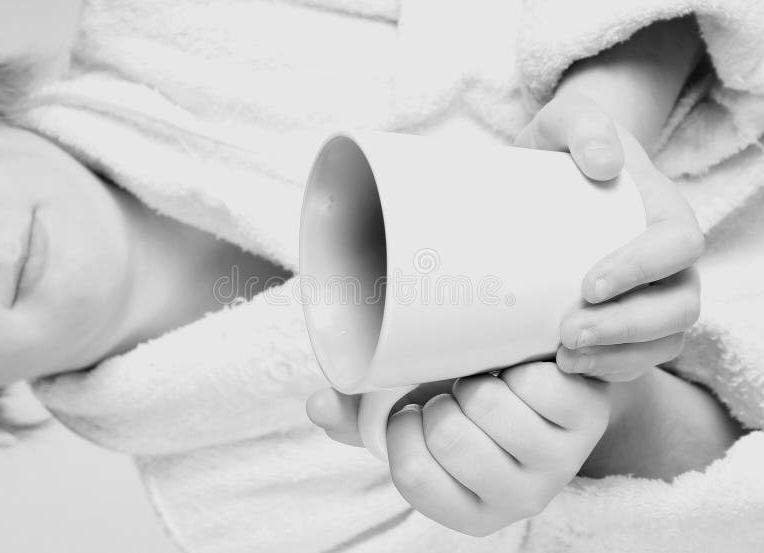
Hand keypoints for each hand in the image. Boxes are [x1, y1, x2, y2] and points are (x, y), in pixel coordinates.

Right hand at [307, 364, 609, 536]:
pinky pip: (536, 380)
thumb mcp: (412, 415)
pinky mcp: (588, 417)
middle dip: (442, 401)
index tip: (411, 409)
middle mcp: (517, 498)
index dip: (402, 430)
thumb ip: (361, 418)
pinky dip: (518, 363)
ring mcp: (558, 460)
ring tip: (486, 382)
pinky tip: (520, 371)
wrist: (540, 381)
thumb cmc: (466, 405)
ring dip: (476, 379)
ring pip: (490, 404)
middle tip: (454, 393)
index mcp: (468, 510)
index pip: (412, 475)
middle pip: (450, 436)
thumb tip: (316, 405)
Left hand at [515, 92, 703, 381]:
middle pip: (679, 305)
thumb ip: (584, 126)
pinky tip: (565, 366)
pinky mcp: (629, 323)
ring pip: (665, 340)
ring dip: (619, 356)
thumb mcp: (567, 120)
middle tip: (568, 333)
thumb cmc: (562, 149)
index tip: (588, 285)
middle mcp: (669, 261)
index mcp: (663, 212)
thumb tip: (605, 164)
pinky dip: (609, 370)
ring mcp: (654, 295)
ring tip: (564, 357)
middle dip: (628, 326)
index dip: (643, 270)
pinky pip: (638, 359)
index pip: (678, 245)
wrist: (553, 178)